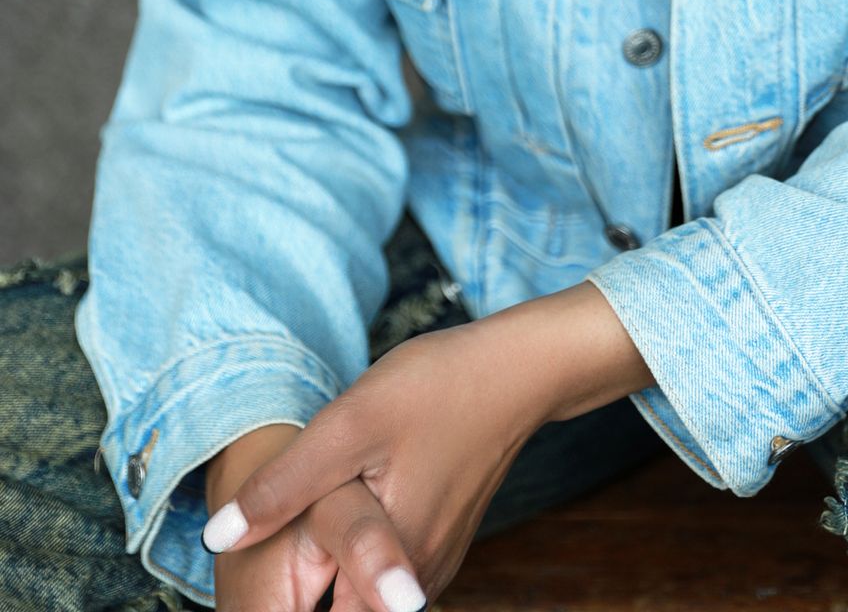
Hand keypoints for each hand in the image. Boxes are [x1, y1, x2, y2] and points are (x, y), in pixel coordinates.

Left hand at [201, 280, 652, 611]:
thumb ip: (283, 487)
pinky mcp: (440, 544)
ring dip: (331, 582)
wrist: (521, 369)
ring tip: (302, 542)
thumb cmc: (439, 388)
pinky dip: (357, 566)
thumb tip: (216, 538)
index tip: (270, 585)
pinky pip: (388, 579)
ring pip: (366, 600)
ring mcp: (432, 565)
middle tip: (279, 549)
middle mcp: (416, 585)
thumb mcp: (349, 424)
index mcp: (390, 568)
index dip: (286, 604)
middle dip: (307, 591)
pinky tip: (340, 520)